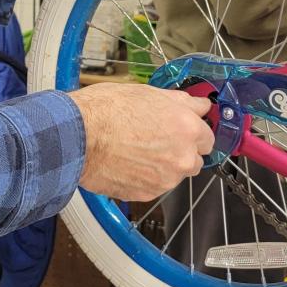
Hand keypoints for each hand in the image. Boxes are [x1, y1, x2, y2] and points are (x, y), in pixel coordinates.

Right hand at [69, 84, 214, 200]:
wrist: (79, 135)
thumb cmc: (108, 110)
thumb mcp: (149, 92)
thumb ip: (182, 102)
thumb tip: (199, 104)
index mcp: (187, 129)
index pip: (208, 138)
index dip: (194, 133)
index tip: (184, 131)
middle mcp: (182, 158)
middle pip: (194, 161)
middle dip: (181, 152)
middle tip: (157, 139)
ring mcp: (165, 180)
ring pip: (173, 175)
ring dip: (162, 166)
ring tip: (136, 150)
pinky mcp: (146, 194)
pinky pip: (153, 186)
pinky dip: (144, 178)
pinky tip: (127, 162)